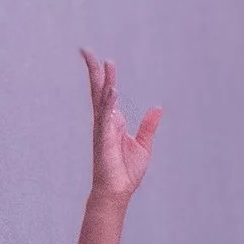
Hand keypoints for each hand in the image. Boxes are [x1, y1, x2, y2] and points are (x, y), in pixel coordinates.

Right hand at [81, 51, 160, 212]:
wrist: (118, 192)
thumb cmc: (126, 172)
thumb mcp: (143, 145)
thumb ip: (148, 125)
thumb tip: (158, 107)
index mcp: (113, 121)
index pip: (106, 93)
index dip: (104, 75)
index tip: (103, 58)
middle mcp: (104, 122)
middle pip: (98, 90)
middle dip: (93, 70)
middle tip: (85, 50)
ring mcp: (102, 129)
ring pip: (100, 100)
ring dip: (101, 81)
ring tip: (103, 62)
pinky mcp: (104, 140)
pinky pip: (105, 118)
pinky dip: (108, 103)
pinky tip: (111, 90)